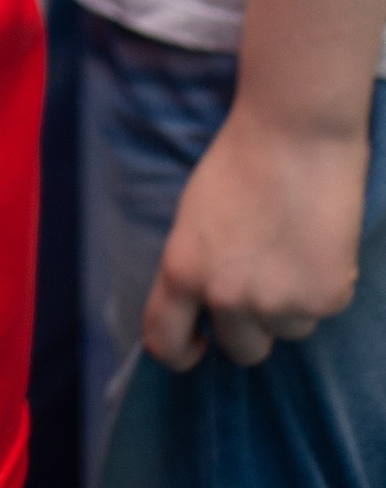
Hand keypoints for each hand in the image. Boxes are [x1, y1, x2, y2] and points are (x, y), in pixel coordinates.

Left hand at [144, 100, 369, 369]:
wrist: (296, 134)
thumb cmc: (241, 162)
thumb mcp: (194, 217)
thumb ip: (196, 265)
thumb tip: (204, 306)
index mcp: (183, 270)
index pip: (164, 342)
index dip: (181, 354)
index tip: (198, 348)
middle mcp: (226, 296)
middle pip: (240, 349)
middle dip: (250, 326)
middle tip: (263, 280)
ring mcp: (277, 304)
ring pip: (285, 331)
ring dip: (290, 304)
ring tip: (292, 248)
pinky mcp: (323, 299)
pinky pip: (320, 312)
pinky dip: (321, 287)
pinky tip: (318, 245)